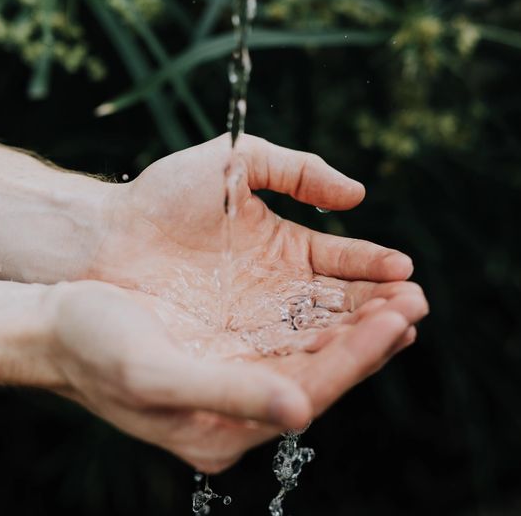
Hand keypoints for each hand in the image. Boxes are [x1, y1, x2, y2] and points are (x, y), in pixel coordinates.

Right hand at [47, 279, 425, 473]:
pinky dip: (326, 314)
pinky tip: (351, 296)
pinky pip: (292, 333)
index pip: (310, 392)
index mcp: (223, 428)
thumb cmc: (96, 349)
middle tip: (416, 301)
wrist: (61, 326)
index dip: (357, 358)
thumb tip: (300, 412)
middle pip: (322, 374)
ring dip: (357, 324)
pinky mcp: (232, 348)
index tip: (399, 320)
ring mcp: (238, 375)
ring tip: (399, 294)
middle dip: (371, 338)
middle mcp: (240, 406)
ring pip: (313, 352)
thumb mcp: (155, 376)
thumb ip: (227, 396)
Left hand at [89, 133, 417, 357]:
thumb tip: (357, 195)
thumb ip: (297, 170)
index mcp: (286, 248)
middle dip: (379, 305)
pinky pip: (283, 356)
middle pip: (340, 304)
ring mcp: (257, 322)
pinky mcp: (232, 351)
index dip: (373, 266)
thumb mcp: (235, 164)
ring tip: (396, 328)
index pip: (341, 261)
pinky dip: (315, 355)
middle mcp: (278, 290)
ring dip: (358, 333)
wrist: (106, 238)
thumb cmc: (164, 197)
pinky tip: (343, 352)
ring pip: (319, 333)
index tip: (403, 270)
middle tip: (414, 306)